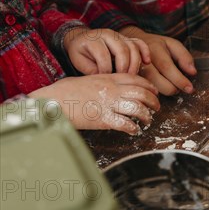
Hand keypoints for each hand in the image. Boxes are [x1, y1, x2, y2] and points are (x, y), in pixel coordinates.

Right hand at [29, 74, 159, 134]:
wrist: (51, 101)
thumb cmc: (64, 91)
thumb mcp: (86, 80)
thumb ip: (102, 82)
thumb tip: (112, 87)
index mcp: (107, 78)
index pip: (136, 79)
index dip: (149, 86)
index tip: (154, 92)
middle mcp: (111, 89)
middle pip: (142, 92)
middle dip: (153, 101)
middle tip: (156, 107)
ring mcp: (108, 104)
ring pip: (138, 107)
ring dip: (147, 115)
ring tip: (148, 120)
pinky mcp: (103, 119)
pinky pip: (125, 123)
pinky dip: (133, 128)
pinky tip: (134, 130)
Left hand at [63, 27, 150, 74]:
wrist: (82, 39)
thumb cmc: (81, 53)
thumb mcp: (79, 61)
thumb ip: (90, 70)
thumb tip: (106, 79)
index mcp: (93, 39)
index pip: (103, 56)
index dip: (106, 71)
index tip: (105, 80)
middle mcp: (108, 34)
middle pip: (122, 50)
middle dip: (124, 68)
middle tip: (122, 80)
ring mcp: (119, 35)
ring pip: (133, 47)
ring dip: (135, 64)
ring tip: (131, 76)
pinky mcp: (127, 38)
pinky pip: (140, 43)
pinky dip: (145, 52)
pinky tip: (147, 62)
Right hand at [119, 26, 196, 94]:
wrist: (133, 45)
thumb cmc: (156, 45)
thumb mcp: (172, 44)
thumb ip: (184, 56)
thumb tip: (192, 72)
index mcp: (153, 49)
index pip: (167, 68)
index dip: (179, 80)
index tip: (190, 88)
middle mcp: (141, 61)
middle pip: (159, 82)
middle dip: (173, 89)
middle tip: (180, 86)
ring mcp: (134, 72)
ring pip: (152, 89)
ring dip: (165, 91)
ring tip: (169, 82)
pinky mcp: (131, 80)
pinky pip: (145, 91)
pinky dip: (155, 91)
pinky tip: (159, 84)